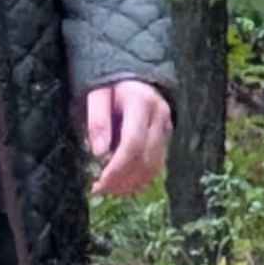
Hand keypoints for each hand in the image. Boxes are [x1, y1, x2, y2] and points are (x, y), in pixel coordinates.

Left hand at [84, 79, 170, 200]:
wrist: (131, 74)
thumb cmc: (108, 84)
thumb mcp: (95, 94)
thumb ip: (97, 120)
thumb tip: (99, 152)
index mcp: (142, 103)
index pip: (132, 143)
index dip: (116, 168)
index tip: (98, 183)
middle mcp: (160, 117)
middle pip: (145, 159)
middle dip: (121, 180)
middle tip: (98, 190)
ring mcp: (167, 128)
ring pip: (154, 166)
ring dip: (131, 184)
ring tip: (108, 190)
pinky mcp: (166, 138)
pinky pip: (157, 165)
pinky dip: (140, 179)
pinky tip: (122, 185)